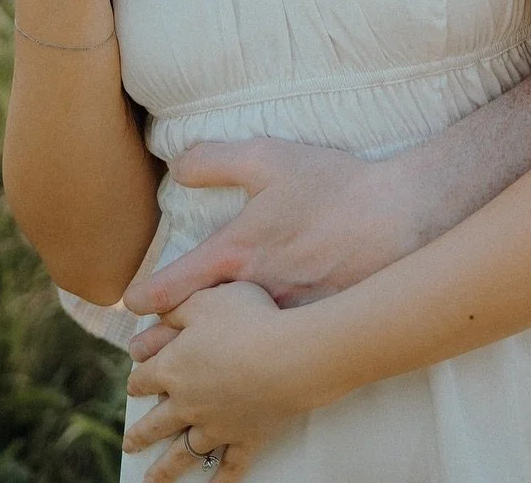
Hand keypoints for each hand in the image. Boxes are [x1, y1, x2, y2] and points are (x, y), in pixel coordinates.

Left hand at [123, 283, 305, 479]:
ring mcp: (216, 426)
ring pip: (184, 452)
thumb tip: (153, 315)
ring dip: (166, 469)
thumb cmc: (246, 321)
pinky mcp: (245, 439)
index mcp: (173, 368)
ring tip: (151, 480)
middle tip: (130, 445)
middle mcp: (187, 403)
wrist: (287, 358)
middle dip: (141, 435)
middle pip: (156, 424)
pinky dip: (220, 480)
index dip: (136, 381)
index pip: (144, 378)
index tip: (133, 386)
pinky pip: (230, 467)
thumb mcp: (204, 300)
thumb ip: (175, 308)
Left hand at [125, 139, 406, 358]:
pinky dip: (252, 366)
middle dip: (164, 346)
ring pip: (229, 352)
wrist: (397, 219)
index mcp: (235, 252)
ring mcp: (282, 318)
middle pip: (192, 333)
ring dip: (203, 363)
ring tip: (182, 374)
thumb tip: (176, 166)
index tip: (133, 306)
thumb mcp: (269, 157)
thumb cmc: (333, 186)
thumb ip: (215, 160)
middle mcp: (252, 293)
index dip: (145, 299)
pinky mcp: (313, 330)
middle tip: (142, 357)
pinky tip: (247, 371)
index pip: (173, 287)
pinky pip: (271, 356)